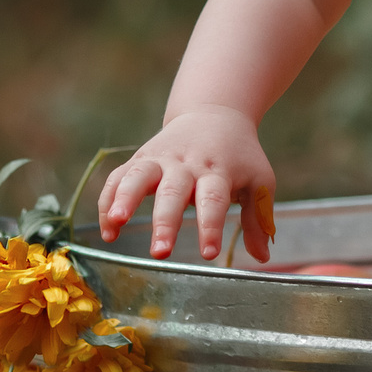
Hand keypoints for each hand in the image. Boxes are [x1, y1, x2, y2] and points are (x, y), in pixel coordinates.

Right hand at [97, 109, 275, 262]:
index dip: (211, 226)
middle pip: (173, 191)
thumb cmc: (239, 157)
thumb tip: (263, 257)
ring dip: (125, 199)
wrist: (215, 114)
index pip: (214, 200)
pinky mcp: (141, 159)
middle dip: (165, 222)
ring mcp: (160, 160)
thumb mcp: (259, 181)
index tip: (209, 253)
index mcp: (218, 171)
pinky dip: (108, 201)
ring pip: (138, 176)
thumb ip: (257, 219)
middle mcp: (186, 164)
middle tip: (160, 252)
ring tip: (117, 223)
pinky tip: (109, 232)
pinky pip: (118, 178)